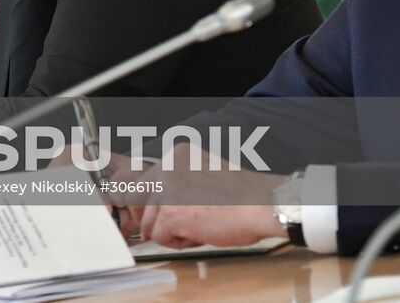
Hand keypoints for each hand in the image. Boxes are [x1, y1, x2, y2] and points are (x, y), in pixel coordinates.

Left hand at [132, 145, 285, 248]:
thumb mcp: (201, 176)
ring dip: (169, 233)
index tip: (153, 212)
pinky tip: (200, 234)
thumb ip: (175, 184)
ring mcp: (165, 189)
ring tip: (198, 227)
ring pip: (148, 223)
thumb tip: (150, 205)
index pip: (139, 180)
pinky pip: (159, 238)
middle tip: (179, 224)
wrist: (263, 205)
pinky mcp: (170, 212)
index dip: (145, 203)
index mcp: (175, 156)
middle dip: (153, 219)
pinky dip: (178, 243)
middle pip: (135, 201)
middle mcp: (165, 167)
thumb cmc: (241, 197)